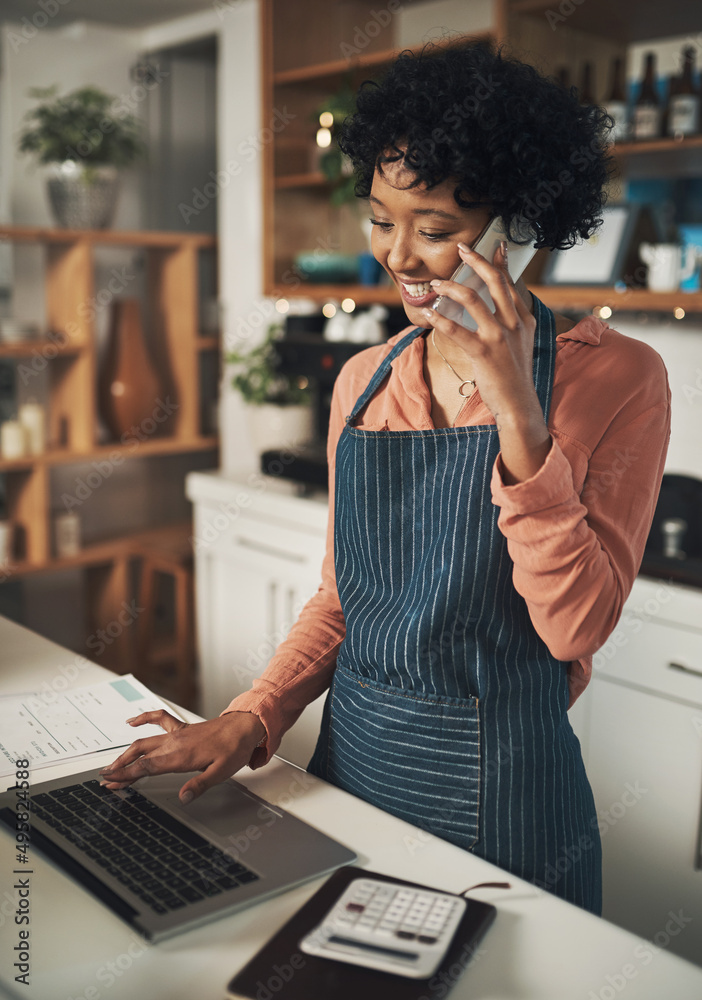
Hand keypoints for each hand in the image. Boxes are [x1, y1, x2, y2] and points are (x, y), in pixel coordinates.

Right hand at [98, 709, 265, 803]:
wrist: (244, 726)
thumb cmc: (234, 748)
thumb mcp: (221, 773)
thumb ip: (200, 785)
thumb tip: (183, 797)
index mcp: (181, 756)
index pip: (146, 767)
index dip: (126, 775)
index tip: (110, 782)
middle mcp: (174, 743)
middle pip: (140, 755)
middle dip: (120, 768)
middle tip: (105, 779)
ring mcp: (176, 734)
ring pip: (144, 741)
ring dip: (126, 753)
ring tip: (112, 764)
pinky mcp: (181, 728)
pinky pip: (158, 718)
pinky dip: (143, 718)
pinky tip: (132, 721)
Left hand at [425, 241, 538, 426]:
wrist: (519, 405)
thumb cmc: (515, 378)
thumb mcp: (520, 346)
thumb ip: (512, 326)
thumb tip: (499, 312)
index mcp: (524, 320)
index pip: (511, 284)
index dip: (500, 263)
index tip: (493, 247)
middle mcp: (514, 323)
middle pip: (494, 281)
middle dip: (476, 261)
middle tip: (461, 249)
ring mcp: (499, 336)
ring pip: (473, 299)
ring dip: (450, 287)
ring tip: (436, 284)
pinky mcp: (483, 352)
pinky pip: (457, 329)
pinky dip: (440, 319)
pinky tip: (429, 315)